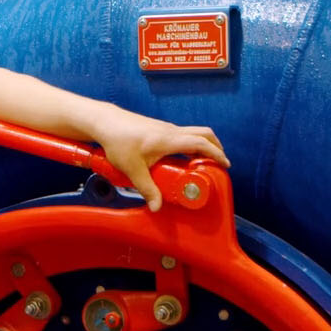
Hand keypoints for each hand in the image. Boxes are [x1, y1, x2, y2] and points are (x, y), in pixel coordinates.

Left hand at [92, 110, 228, 210]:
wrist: (105, 123)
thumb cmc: (118, 141)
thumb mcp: (133, 169)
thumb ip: (147, 189)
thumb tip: (157, 207)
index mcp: (169, 140)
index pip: (202, 143)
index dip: (216, 154)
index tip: (225, 165)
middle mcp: (171, 131)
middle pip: (204, 134)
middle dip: (216, 147)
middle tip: (219, 163)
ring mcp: (166, 129)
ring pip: (193, 133)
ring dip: (203, 146)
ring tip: (202, 164)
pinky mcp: (160, 129)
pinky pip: (182, 136)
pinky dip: (190, 145)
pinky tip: (183, 159)